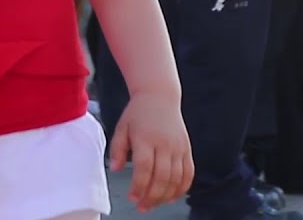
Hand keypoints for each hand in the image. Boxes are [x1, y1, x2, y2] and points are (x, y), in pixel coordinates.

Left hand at [108, 92, 193, 211]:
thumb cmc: (138, 113)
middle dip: (152, 197)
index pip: (145, 168)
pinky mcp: (187, 149)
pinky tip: (171, 196)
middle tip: (142, 207)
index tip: (132, 197)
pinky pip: (188, 173)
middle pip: (162, 177)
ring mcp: (178, 147)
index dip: (139, 186)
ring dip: (165, 196)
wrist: (159, 96)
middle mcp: (164, 144)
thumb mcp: (121, 127)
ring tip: (153, 204)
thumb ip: (117, 149)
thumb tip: (114, 169)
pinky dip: (182, 188)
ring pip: (176, 179)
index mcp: (146, 138)